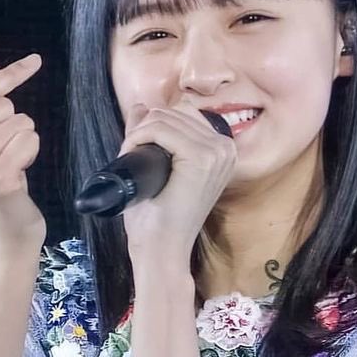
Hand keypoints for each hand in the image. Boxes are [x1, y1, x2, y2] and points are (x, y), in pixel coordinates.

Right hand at [0, 49, 47, 252]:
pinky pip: (30, 140)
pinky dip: (31, 153)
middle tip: (3, 156)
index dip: (10, 74)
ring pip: (20, 121)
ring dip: (23, 142)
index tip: (36, 61)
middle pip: (2, 105)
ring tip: (10, 167)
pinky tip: (19, 176)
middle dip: (13, 126)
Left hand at [117, 100, 237, 259]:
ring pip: (164, 117)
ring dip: (138, 133)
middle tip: (130, 155)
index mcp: (221, 149)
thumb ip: (150, 134)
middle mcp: (225, 147)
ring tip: (131, 157)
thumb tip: (140, 106)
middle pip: (174, 110)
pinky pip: (160, 128)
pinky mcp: (202, 158)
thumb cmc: (158, 216)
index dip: (154, 124)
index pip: (183, 111)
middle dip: (144, 128)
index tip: (138, 149)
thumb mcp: (155, 165)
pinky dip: (138, 137)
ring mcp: (217, 152)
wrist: (161, 250)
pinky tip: (131, 155)